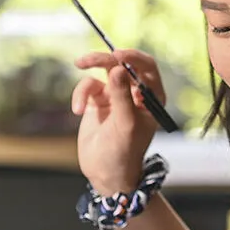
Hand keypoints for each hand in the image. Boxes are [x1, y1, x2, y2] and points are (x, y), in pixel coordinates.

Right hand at [70, 49, 165, 195]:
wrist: (105, 173)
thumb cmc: (123, 152)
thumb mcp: (125, 123)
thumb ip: (122, 95)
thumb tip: (118, 68)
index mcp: (152, 97)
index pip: (147, 67)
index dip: (133, 57)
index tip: (117, 56)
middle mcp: (135, 93)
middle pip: (122, 64)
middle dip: (104, 60)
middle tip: (86, 61)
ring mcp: (116, 96)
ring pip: (102, 71)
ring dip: (88, 75)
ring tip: (78, 78)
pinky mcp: (97, 101)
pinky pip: (88, 87)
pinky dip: (80, 95)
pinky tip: (78, 110)